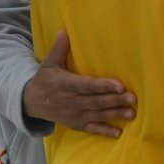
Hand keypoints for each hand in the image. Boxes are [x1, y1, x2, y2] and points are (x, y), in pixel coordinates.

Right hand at [22, 30, 136, 136]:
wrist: (30, 102)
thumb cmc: (45, 79)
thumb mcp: (49, 63)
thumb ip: (59, 48)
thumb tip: (64, 31)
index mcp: (67, 84)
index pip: (88, 85)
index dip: (104, 86)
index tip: (120, 85)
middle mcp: (72, 101)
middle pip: (96, 101)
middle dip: (115, 100)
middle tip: (133, 98)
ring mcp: (74, 115)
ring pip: (97, 115)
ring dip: (115, 115)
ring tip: (132, 113)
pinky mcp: (75, 124)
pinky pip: (91, 129)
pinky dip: (104, 132)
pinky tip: (118, 133)